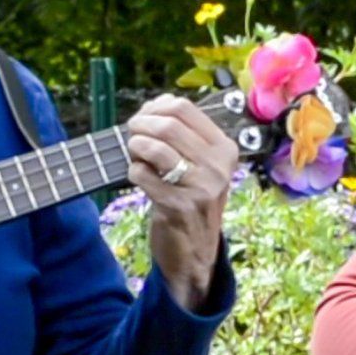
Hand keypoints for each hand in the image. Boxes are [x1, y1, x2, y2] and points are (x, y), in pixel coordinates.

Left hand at [125, 95, 237, 310]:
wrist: (195, 250)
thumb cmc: (192, 199)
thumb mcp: (201, 165)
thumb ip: (182, 133)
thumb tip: (156, 103)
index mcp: (224, 148)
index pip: (184, 108)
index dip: (155, 107)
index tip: (143, 117)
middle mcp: (218, 166)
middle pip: (168, 125)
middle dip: (140, 125)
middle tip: (131, 134)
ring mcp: (201, 187)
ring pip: (155, 147)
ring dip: (135, 147)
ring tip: (134, 155)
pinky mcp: (179, 206)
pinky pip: (143, 175)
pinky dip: (133, 171)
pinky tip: (138, 177)